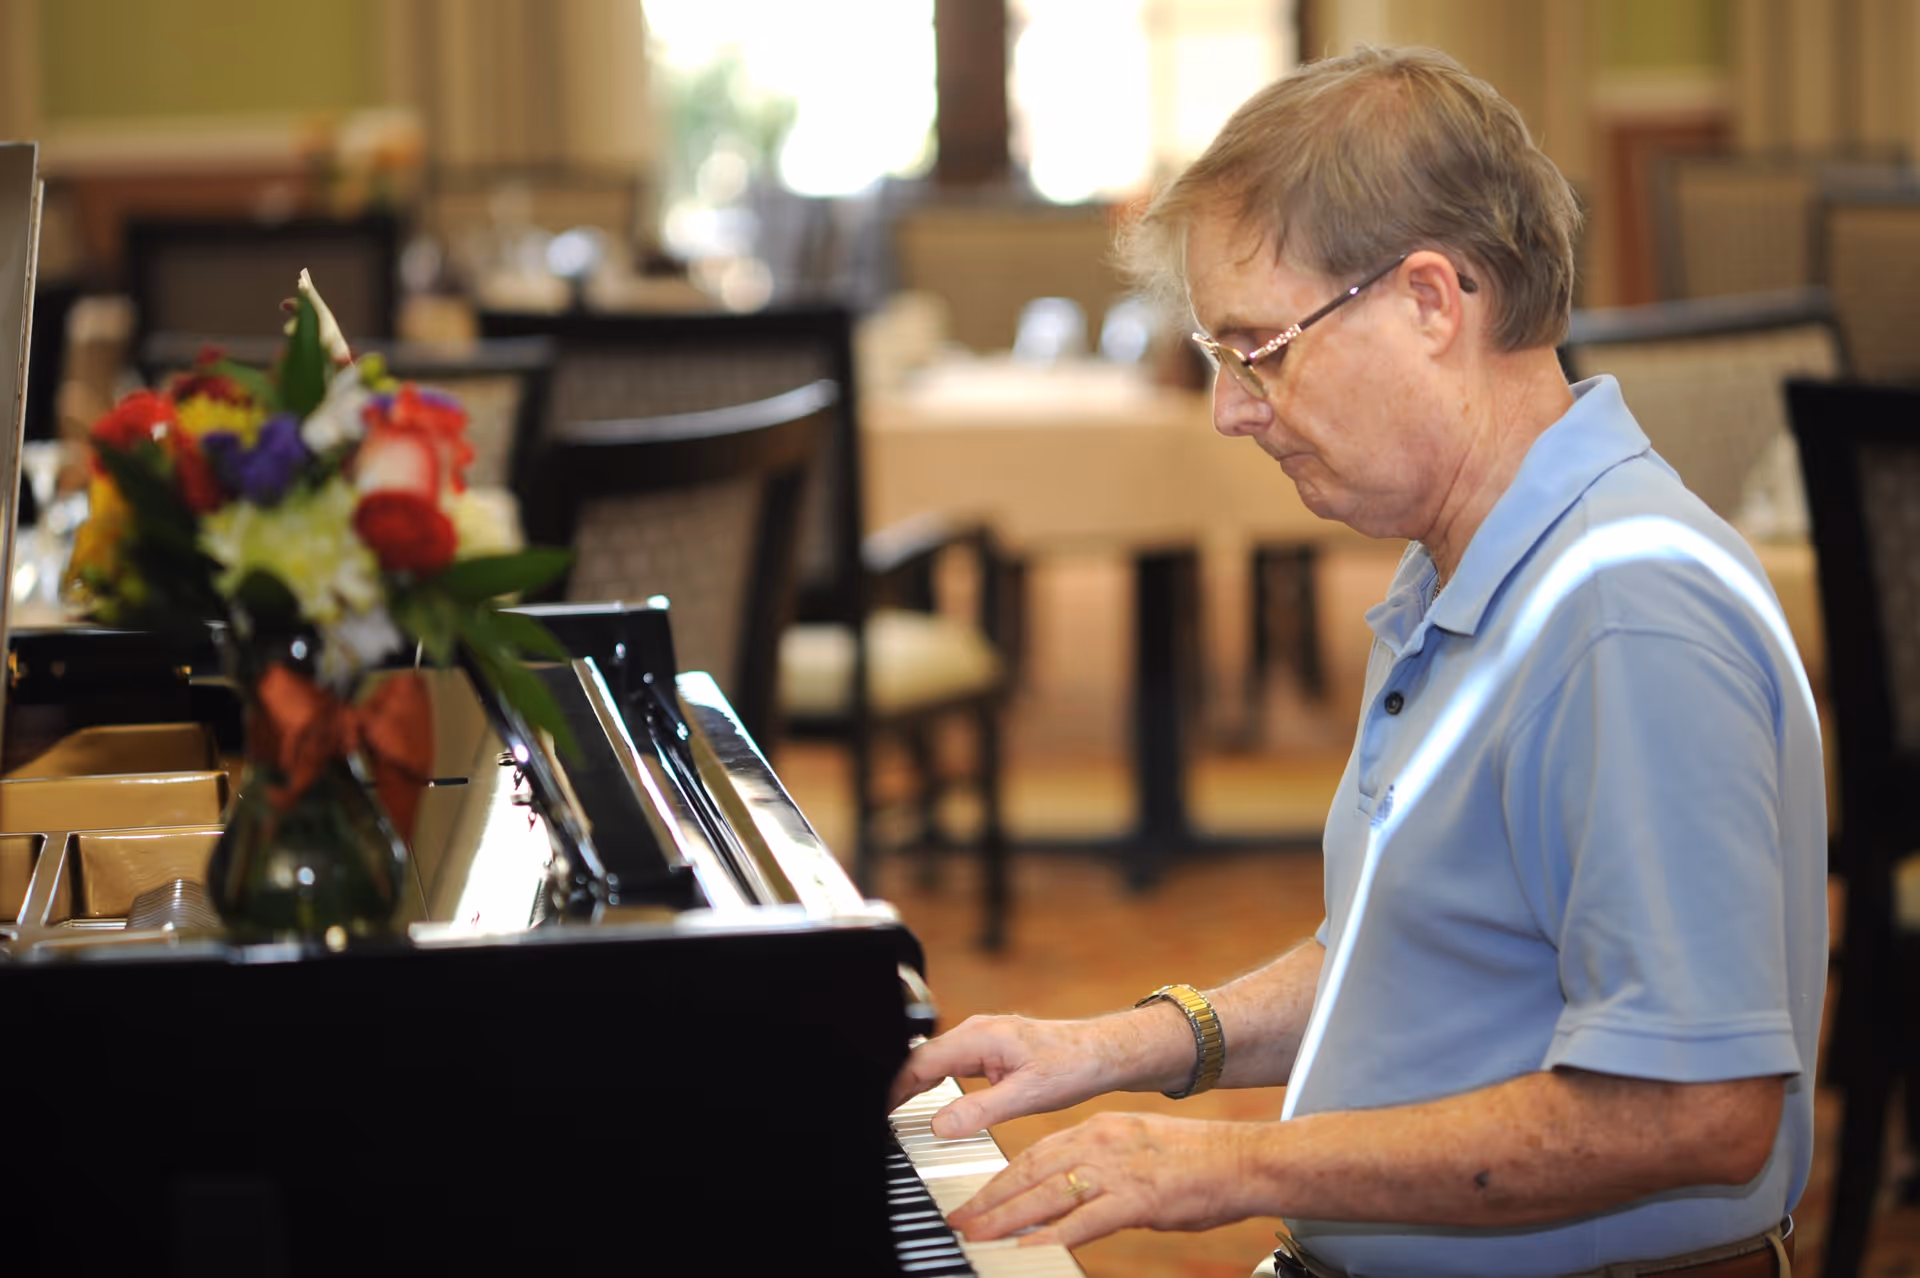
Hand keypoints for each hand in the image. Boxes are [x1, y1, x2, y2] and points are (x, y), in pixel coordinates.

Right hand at [890, 1010, 1178, 1138]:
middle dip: (895, 1085)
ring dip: (912, 1084)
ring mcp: (980, 1038)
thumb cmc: (1073, 1066)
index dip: (893, 1087)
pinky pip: (948, 1064)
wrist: (1102, 1053)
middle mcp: (975, 1032)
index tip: (877, 1113)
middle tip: (877, 1119)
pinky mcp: (987, 1048)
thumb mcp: (1028, 1096)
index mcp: (979, 1037)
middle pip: (920, 1058)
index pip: (920, 1062)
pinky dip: (931, 1081)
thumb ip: (981, 1110)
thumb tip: (940, 1125)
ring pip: (933, 1061)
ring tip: (890, 1112)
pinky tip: (924, 1100)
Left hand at [948, 1111, 1259, 1247]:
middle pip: (1030, 1172)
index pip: (1035, 1154)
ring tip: (977, 1236)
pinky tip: (1026, 1247)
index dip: (1000, 1178)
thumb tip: (1073, 1190)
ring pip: (1047, 1195)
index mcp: (1098, 1129)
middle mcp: (1099, 1143)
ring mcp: (1116, 1170)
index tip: (975, 1199)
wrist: (1242, 1159)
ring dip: (1006, 1218)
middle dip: (990, 1199)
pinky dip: (1051, 1235)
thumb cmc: (1197, 1160)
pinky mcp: (1136, 1199)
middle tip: (958, 1220)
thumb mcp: (1137, 1146)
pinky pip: (1083, 1221)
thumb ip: (1101, 1164)